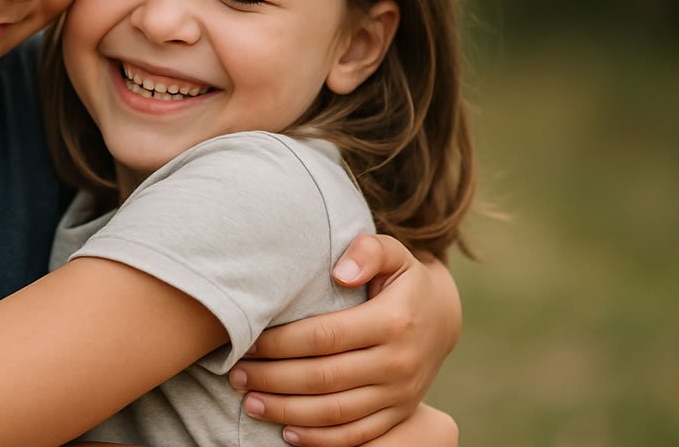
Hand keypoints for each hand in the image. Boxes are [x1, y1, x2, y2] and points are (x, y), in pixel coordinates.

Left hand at [228, 234, 460, 445]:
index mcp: (393, 321)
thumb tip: (340, 272)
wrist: (443, 317)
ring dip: (287, 412)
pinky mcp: (399, 414)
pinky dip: (320, 440)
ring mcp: (400, 394)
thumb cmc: (401, 280)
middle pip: (323, 378)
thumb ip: (368, 250)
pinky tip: (286, 432)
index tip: (246, 342)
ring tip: (249, 403)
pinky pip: (357, 436)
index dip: (280, 343)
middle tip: (236, 375)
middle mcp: (398, 363)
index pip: (324, 337)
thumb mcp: (393, 253)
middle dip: (273, 379)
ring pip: (336, 413)